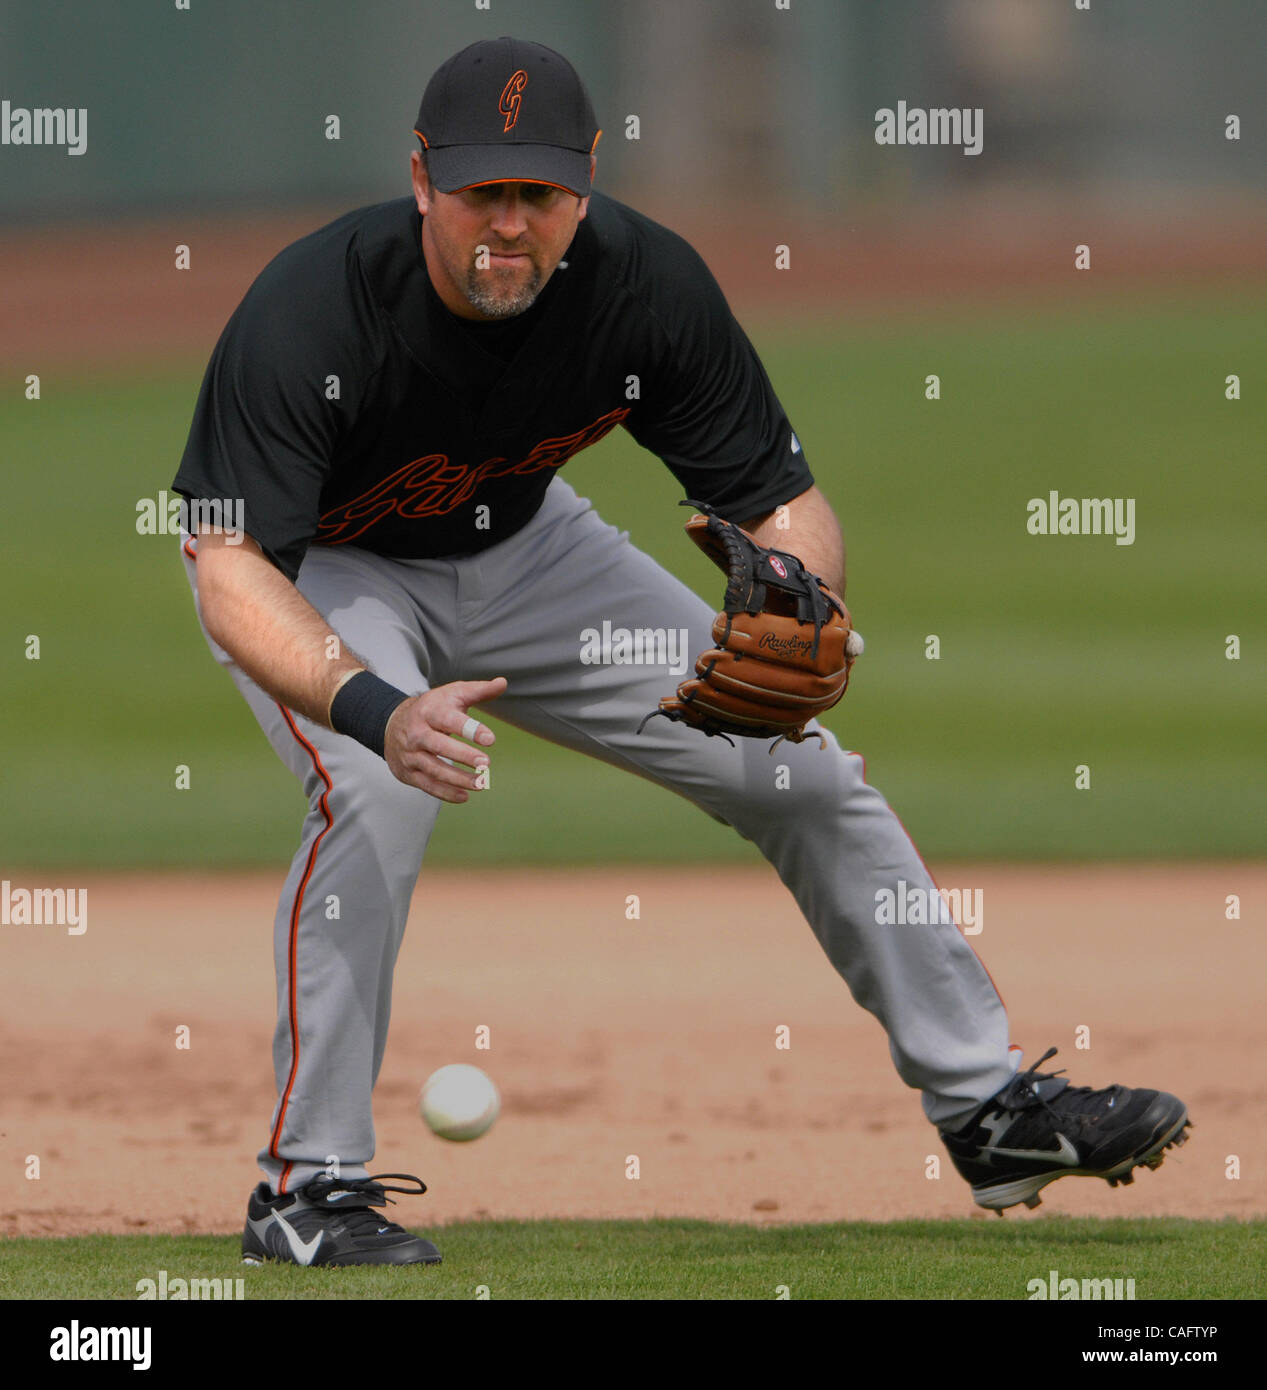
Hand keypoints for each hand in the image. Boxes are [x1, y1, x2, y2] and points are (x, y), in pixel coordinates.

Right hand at [383, 677, 506, 802]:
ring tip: (481, 783)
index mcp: (429, 711)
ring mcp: (411, 754)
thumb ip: (478, 691)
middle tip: (485, 764)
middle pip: (439, 745)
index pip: (449, 720)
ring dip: (458, 779)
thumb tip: (502, 683)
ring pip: (434, 769)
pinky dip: (446, 793)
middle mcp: (417, 733)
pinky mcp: (408, 771)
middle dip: (463, 756)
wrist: (392, 723)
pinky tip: (464, 795)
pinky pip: (427, 785)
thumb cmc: (432, 708)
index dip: (470, 729)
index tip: (490, 739)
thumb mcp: (452, 694)